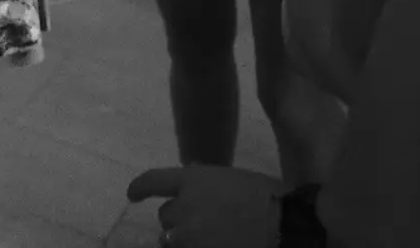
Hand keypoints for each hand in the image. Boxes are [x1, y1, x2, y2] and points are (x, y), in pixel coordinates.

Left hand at [127, 165, 284, 247]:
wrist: (287, 225)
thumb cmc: (267, 197)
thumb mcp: (232, 179)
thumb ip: (205, 182)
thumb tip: (189, 182)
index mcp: (192, 180)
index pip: (153, 181)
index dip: (139, 188)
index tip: (132, 195)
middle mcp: (183, 207)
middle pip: (165, 216)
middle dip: (178, 220)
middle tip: (201, 224)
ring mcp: (188, 237)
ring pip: (171, 240)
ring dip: (183, 240)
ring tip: (209, 238)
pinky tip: (212, 244)